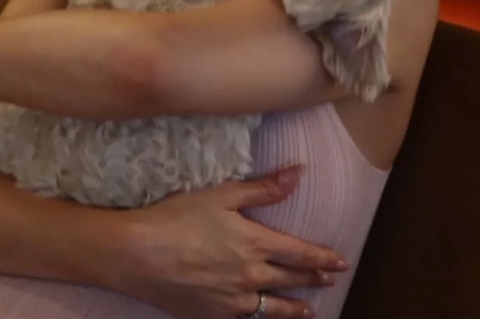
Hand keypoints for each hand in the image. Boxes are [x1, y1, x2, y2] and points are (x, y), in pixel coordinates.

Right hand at [112, 166, 347, 318]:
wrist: (139, 254)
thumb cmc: (178, 217)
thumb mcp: (222, 194)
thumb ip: (264, 188)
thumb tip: (300, 174)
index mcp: (256, 243)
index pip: (300, 253)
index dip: (323, 257)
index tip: (340, 261)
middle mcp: (251, 277)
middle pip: (291, 280)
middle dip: (314, 279)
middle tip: (330, 279)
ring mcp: (233, 301)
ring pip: (274, 308)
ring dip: (295, 308)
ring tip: (309, 311)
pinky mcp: (213, 316)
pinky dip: (261, 318)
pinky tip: (262, 316)